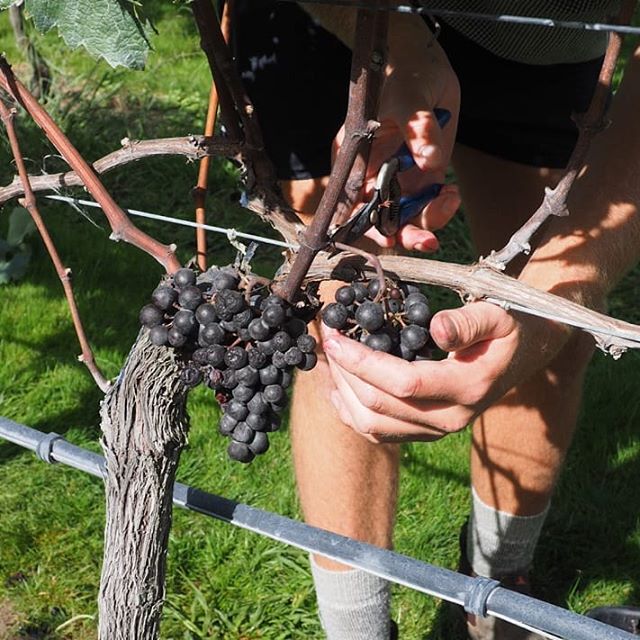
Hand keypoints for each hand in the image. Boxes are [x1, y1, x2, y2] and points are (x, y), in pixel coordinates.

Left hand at [321, 302, 569, 442]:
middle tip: (325, 338)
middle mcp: (448, 419)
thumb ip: (468, 323)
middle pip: (379, 407)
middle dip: (343, 371)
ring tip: (326, 358)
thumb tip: (435, 327)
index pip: (403, 383)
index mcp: (467, 389)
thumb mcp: (496, 317)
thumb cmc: (506, 331)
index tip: (335, 335)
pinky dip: (349, 410)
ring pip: (371, 425)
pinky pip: (376, 432)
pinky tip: (335, 385)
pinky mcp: (422, 432)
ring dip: (341, 391)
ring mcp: (434, 431)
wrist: (520, 358)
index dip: (362, 361)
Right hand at [336, 14, 460, 251]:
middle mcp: (374, 177)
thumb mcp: (408, 97)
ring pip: (406, 219)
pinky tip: (451, 193)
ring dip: (428, 221)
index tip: (387, 237)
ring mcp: (398, 181)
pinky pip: (428, 206)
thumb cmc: (406, 77)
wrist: (428, 70)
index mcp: (356, 162)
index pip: (352, 203)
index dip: (365, 225)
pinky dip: (441, 208)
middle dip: (402, 234)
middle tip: (428, 241)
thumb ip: (418, 128)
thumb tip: (430, 163)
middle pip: (380, 220)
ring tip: (449, 199)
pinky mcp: (422, 180)